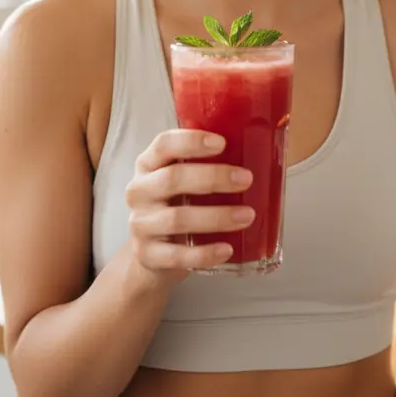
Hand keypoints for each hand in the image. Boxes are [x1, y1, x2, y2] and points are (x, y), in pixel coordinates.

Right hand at [125, 129, 254, 280]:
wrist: (150, 253)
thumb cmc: (174, 206)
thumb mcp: (181, 182)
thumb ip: (204, 166)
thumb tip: (255, 152)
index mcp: (148, 165)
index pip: (164, 144)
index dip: (191, 141)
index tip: (222, 143)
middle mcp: (140, 191)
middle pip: (173, 179)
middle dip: (213, 178)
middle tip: (246, 179)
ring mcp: (141, 224)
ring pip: (177, 219)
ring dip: (216, 217)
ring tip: (247, 216)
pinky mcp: (147, 255)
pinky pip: (177, 255)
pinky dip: (205, 253)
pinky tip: (226, 249)